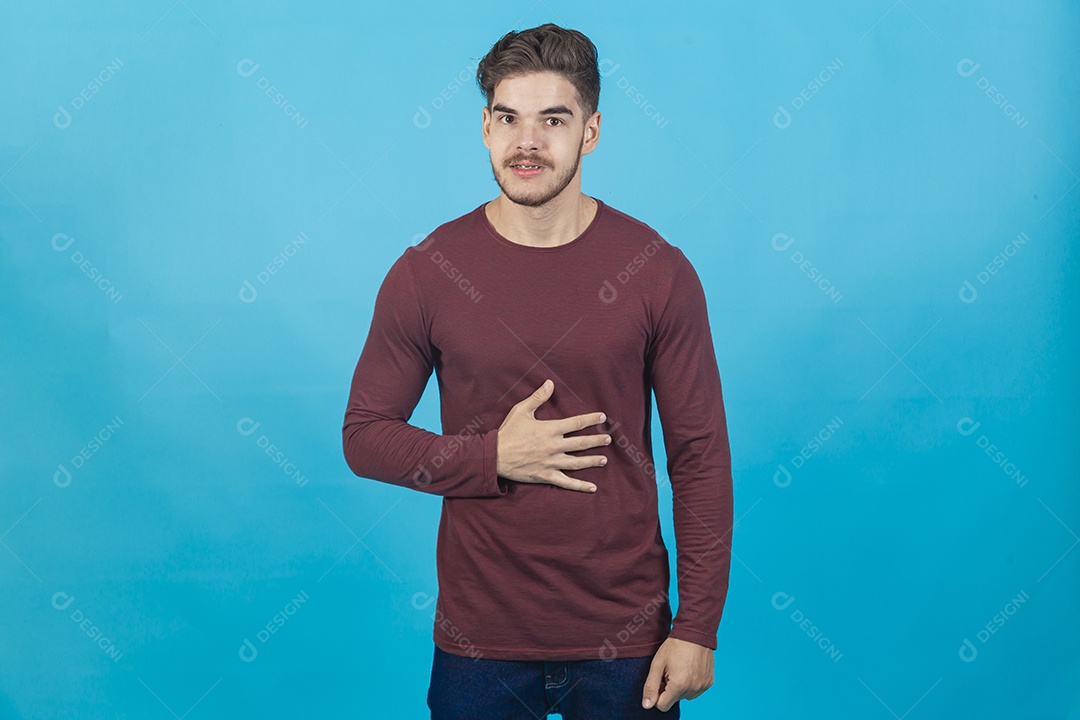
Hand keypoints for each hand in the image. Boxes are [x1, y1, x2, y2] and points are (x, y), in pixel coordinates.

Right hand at [496, 378, 609, 492]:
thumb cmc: (508, 432)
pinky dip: (580, 486)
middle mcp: (554, 446)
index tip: (602, 417)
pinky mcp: (546, 475)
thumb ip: (537, 397)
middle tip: (608, 439)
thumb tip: (550, 383)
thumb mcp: (521, 411)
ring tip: (604, 459)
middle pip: (581, 443)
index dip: (591, 419)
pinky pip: (567, 482)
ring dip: (592, 460)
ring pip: (577, 463)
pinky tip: (592, 487)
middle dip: (597, 440)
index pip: (576, 423)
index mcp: (550, 429)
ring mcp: (551, 462)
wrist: (494, 456)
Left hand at [641, 637, 713, 711]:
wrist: (695, 632)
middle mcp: (693, 688)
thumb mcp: (657, 664)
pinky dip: (691, 684)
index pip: (662, 705)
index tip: (660, 679)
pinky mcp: (709, 682)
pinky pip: (696, 690)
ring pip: (685, 696)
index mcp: (679, 685)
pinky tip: (689, 669)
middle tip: (670, 670)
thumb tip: (646, 705)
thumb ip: (650, 686)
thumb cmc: (674, 646)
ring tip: (680, 668)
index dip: (658, 693)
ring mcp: (703, 686)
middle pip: (674, 700)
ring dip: (680, 687)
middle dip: (669, 688)